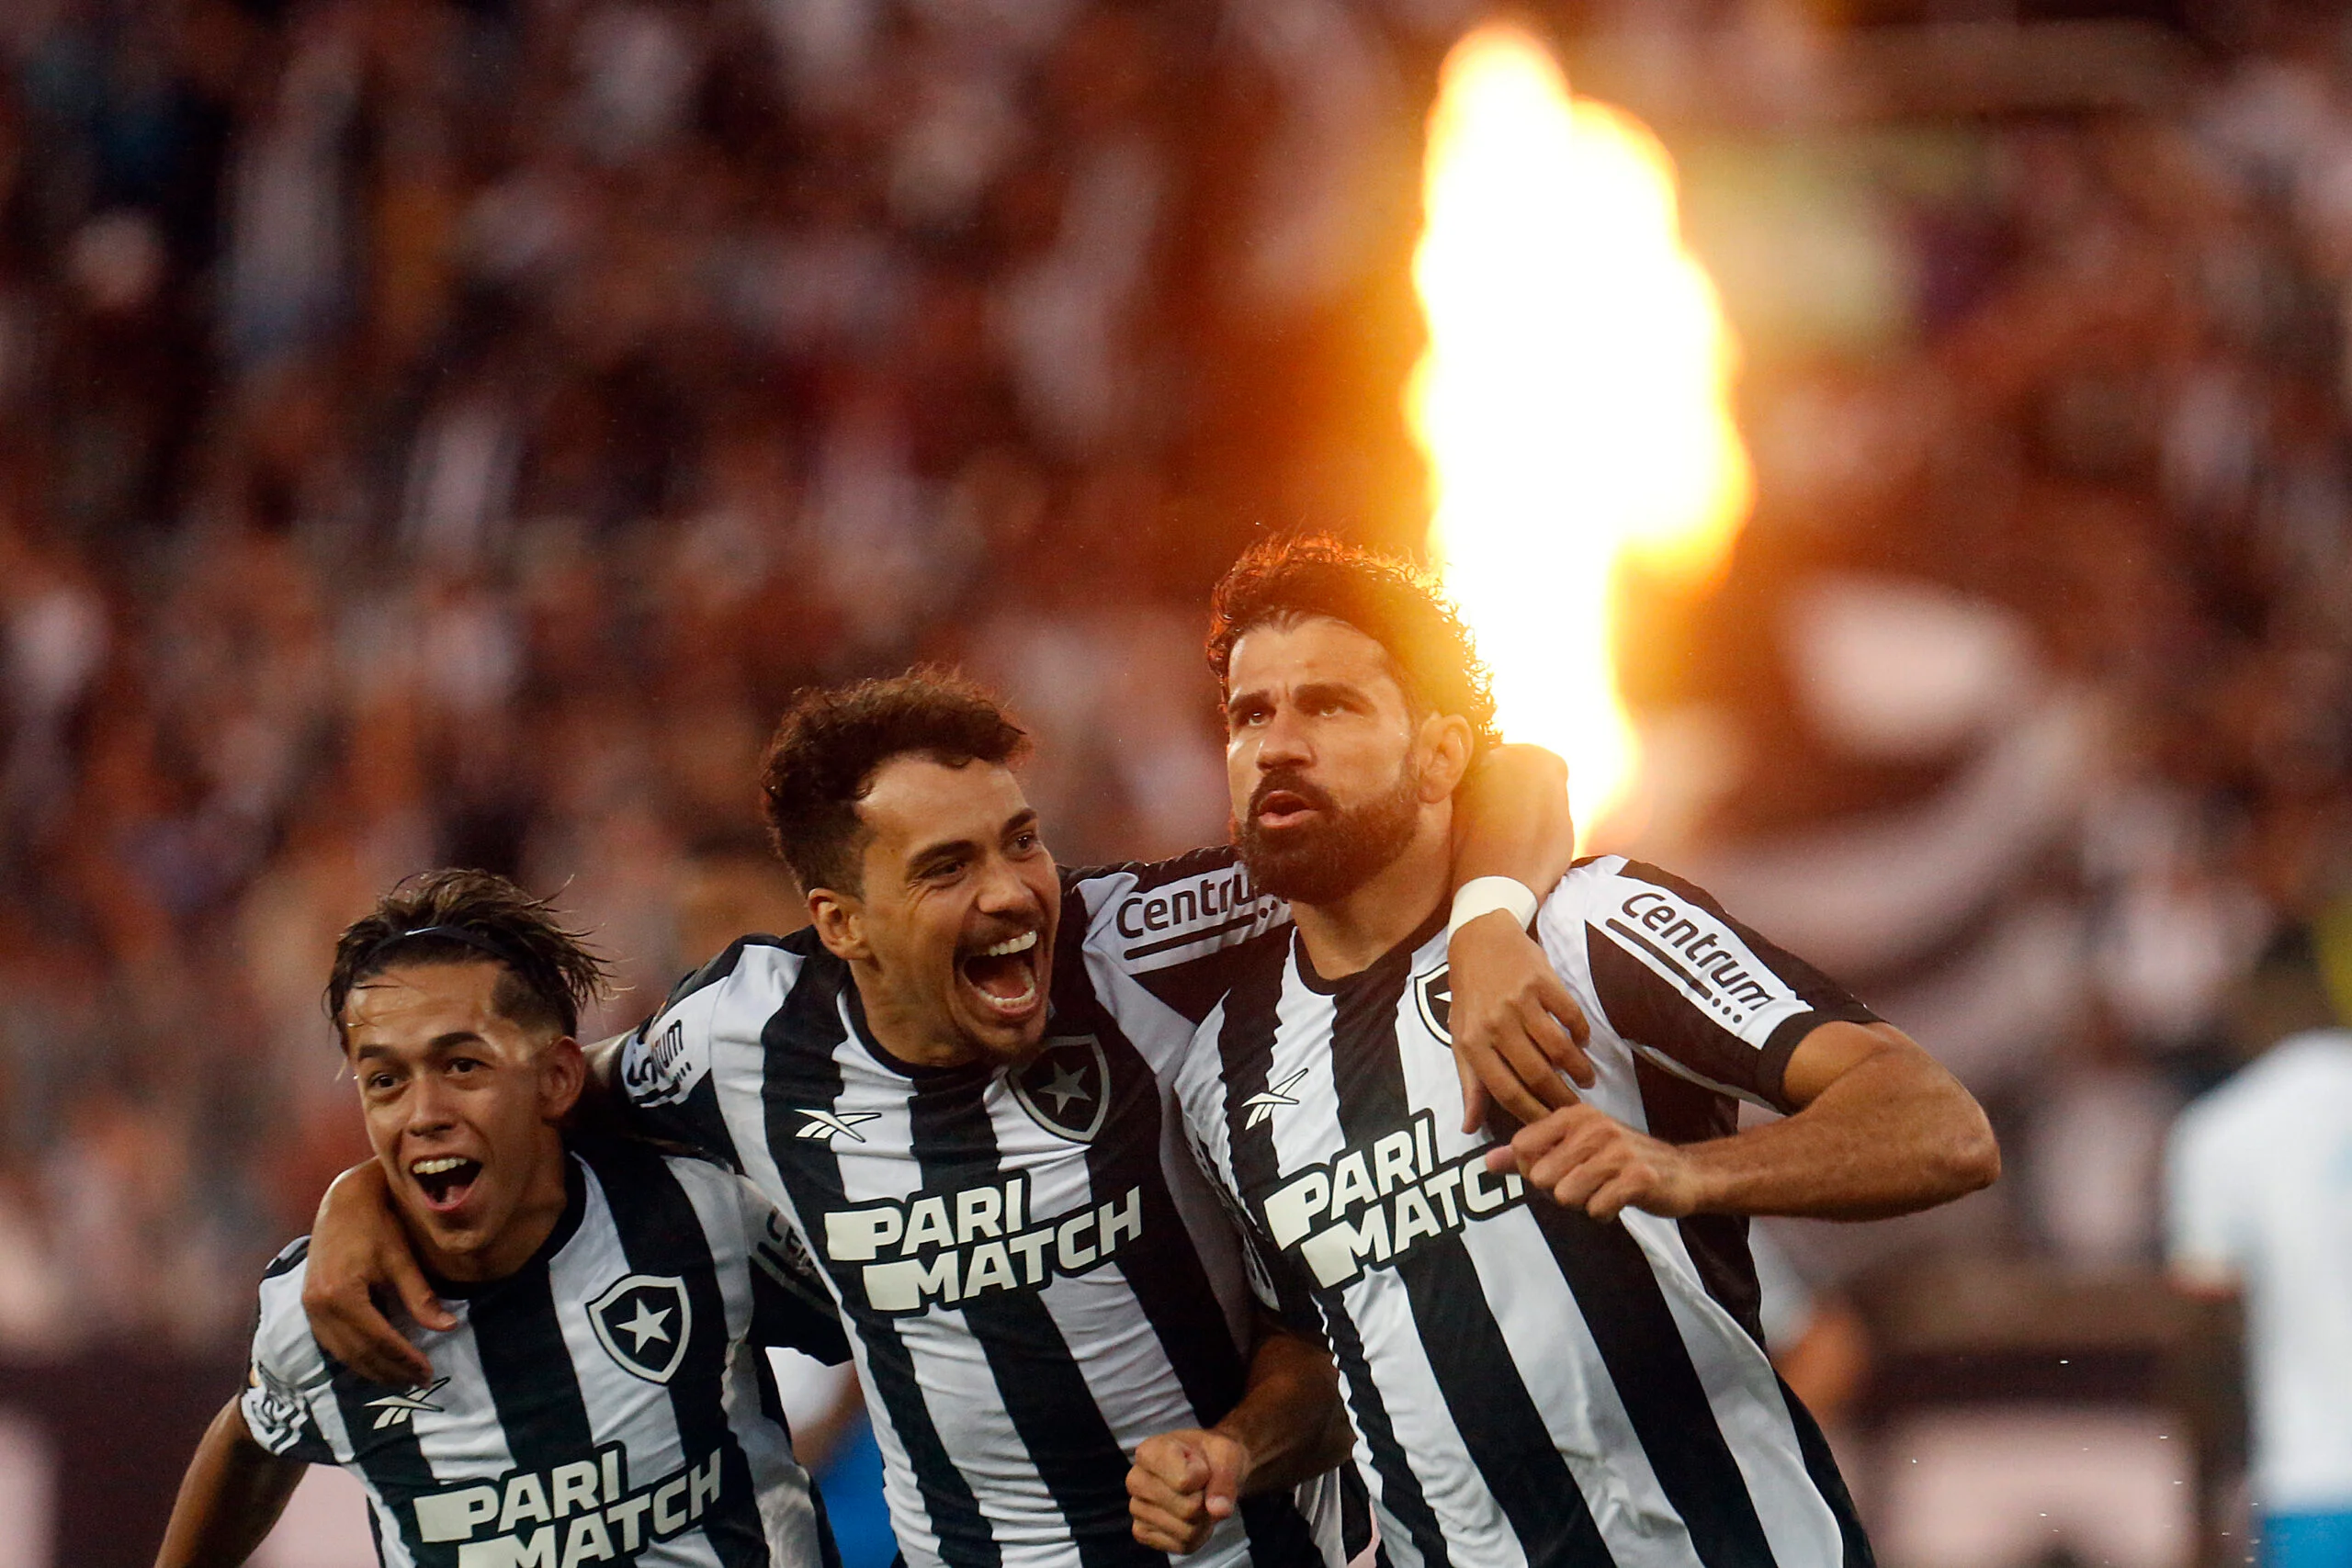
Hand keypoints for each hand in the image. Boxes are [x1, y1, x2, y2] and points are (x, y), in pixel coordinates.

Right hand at [301, 1162, 451, 1385]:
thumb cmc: (378, 1224)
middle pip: (358, 1353)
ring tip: (403, 1378)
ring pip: (343, 1353)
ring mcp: (309, 1308)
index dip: (405, 1360)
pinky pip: (333, 1343)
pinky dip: (356, 1357)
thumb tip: (449, 1326)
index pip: (379, 1340)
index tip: (429, 1372)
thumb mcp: (402, 1259)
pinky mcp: (309, 1306)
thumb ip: (421, 1296)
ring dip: (373, 1370)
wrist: (343, 1201)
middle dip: (391, 1371)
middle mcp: (319, 1307)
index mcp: (341, 1295)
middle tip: (420, 1382)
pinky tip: (378, 1362)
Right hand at [1129, 1428, 1249, 1554]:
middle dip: (1206, 1502)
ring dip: (1203, 1520)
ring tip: (1197, 1500)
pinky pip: (1181, 1545)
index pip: (1184, 1481)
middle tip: (1202, 1486)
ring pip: (1187, 1531)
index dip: (1204, 1476)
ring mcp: (1136, 1508)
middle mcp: (1135, 1480)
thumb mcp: (1226, 1455)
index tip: (1201, 1465)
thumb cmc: (1211, 1457)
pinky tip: (1191, 1517)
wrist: (1205, 1469)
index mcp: (1149, 1451)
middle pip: (1188, 1509)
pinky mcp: (1142, 1532)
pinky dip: (1196, 1536)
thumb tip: (1219, 1511)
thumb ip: (1225, 1478)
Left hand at [1445, 911, 1591, 1133]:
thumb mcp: (1460, 1039)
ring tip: (1587, 1079)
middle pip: (1537, 1074)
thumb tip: (1470, 1128)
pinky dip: (1581, 1034)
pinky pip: (1571, 1016)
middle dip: (1561, 1098)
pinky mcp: (1543, 981)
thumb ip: (1470, 1084)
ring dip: (1579, 1069)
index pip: (1506, 1091)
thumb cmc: (1469, 996)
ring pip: (1559, 1049)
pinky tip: (1583, 1042)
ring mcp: (1520, 1002)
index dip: (1532, 1114)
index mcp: (1472, 1044)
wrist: (1479, 941)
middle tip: (1576, 1108)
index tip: (1550, 1126)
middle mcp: (1495, 1024)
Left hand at [1489, 1105, 1707, 1221]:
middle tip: (1588, 1183)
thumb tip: (1487, 1162)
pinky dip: (1604, 1213)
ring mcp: (1617, 1151)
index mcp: (1573, 1115)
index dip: (1532, 1170)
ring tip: (1604, 1190)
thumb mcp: (1575, 1149)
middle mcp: (1593, 1127)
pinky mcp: (1637, 1178)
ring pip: (1565, 1195)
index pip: (1522, 1147)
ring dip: (1583, 1203)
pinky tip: (1620, 1200)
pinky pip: (1596, 1209)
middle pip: (1540, 1177)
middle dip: (1559, 1191)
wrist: (1683, 1173)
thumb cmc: (1621, 1161)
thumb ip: (1529, 1155)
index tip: (1560, 1170)